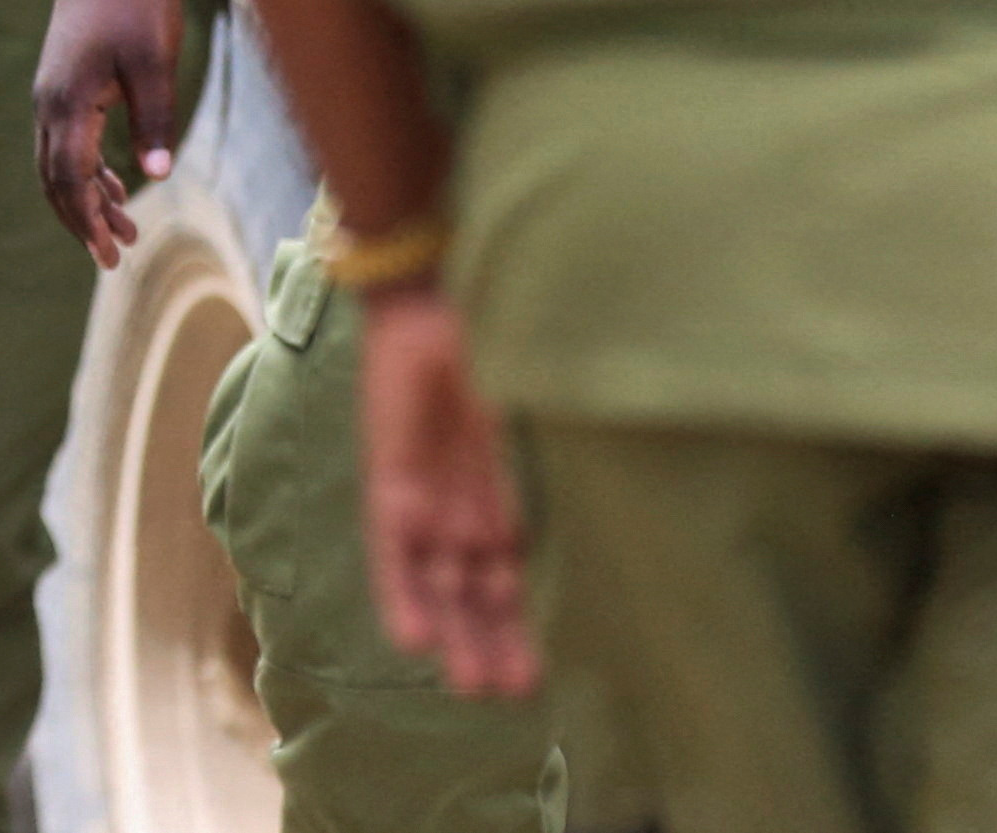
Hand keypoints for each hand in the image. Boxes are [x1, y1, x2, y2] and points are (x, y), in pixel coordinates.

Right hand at [32, 0, 187, 265]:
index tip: (110, 253)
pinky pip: (67, 139)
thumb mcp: (155, 60)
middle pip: (55, 177)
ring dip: (87, 196)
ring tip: (124, 230)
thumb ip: (155, 117)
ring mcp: (52, 90)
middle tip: (114, 258)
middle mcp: (50, 100)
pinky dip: (88, 168)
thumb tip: (157, 174)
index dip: (87, 218)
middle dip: (82, 219)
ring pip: (58, 160)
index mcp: (69, 99)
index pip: (70, 176)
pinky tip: (119, 184)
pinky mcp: (64, 80)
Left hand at [358, 284, 538, 697]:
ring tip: (469, 685)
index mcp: (502, 498)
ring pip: (436, 584)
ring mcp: (426, 500)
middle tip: (506, 692)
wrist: (433, 304)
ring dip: (452, 633)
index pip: (510, 576)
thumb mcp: (530, 419)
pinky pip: (390, 550)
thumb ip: (542, 475)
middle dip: (489, 641)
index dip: (521, 623)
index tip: (541, 674)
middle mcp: (464, 509)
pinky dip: (401, 593)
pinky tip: (412, 640)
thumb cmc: (498, 351)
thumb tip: (609, 520)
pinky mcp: (388, 485)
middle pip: (474, 592)